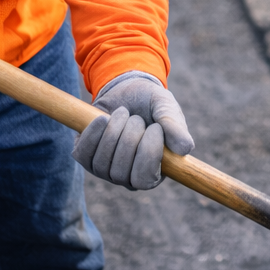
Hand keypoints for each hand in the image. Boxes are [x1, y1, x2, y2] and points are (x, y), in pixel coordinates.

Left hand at [72, 73, 193, 189]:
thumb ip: (175, 126)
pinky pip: (83, 153)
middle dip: (129, 138)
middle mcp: (127, 177)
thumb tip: (185, 148)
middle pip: (120, 171)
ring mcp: (104, 169)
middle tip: (137, 118)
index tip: (155, 128)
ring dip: (113, 131)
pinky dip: (93, 133)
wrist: (127, 90)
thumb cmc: (151, 103)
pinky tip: (102, 118)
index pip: (144, 180)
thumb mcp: (166, 108)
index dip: (148, 154)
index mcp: (153, 172)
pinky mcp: (86, 157)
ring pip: (101, 162)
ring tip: (123, 113)